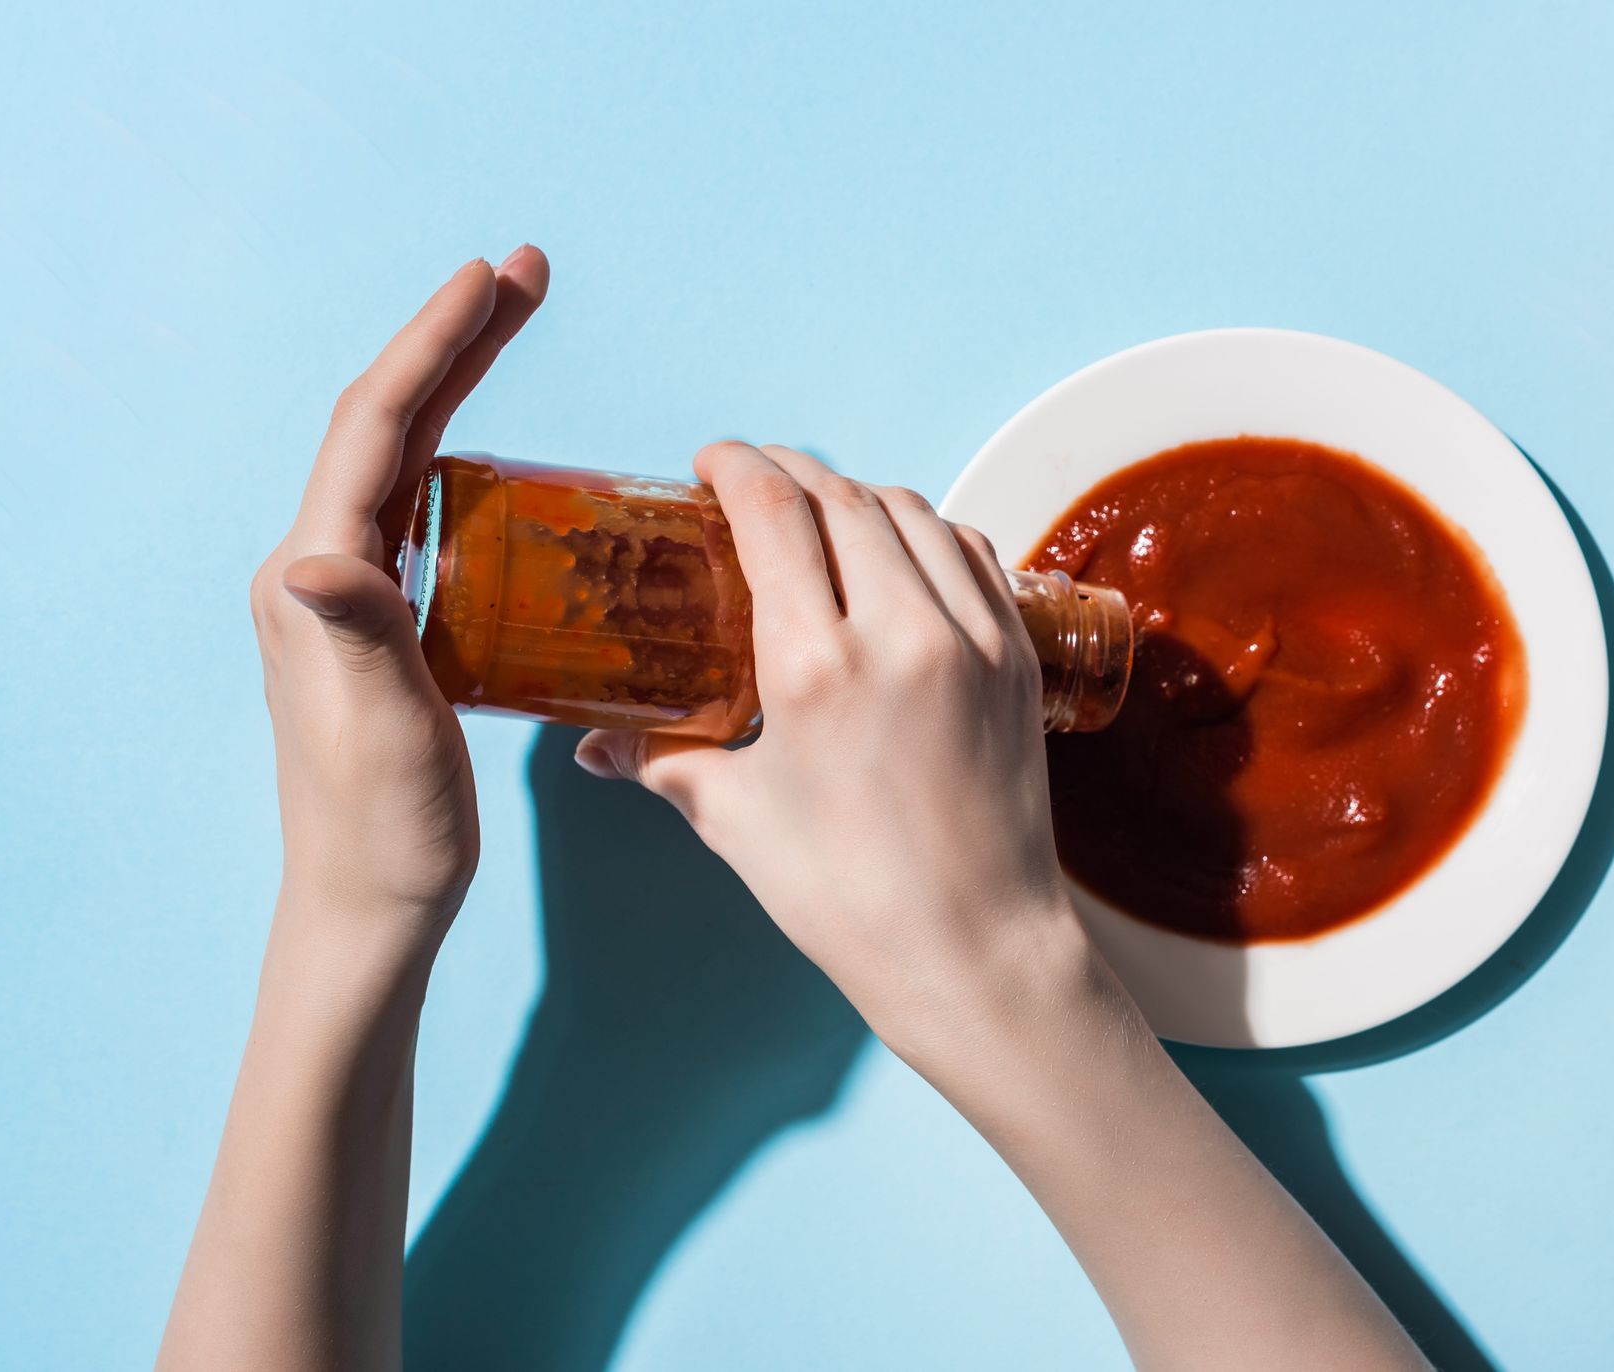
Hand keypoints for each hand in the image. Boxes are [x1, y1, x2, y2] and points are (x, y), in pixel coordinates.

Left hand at [252, 248, 548, 935]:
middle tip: (521, 272)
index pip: (375, 432)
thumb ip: (357, 635)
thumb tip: (317, 555)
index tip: (490, 281)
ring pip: (406, 457)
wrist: (369, 906)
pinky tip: (515, 456)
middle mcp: (317, 570)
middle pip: (388, 423)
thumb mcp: (381, 730)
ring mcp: (348, 595)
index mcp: (312, 579)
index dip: (434, 347)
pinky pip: (426, 510)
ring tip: (514, 324)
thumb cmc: (381, 829)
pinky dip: (470, 455)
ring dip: (460, 383)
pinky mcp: (387, 624)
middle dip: (454, 340)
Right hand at [575, 442, 1091, 1050]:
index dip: (736, 466)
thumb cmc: (846, 895)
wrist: (974, 949)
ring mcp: (972, 641)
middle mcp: (901, 633)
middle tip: (752, 481)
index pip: (774, 512)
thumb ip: (663, 760)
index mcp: (814, 664)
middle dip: (790, 474)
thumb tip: (596, 744)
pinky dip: (929, 533)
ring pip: (915, 514)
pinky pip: (974, 557)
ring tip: (821, 513)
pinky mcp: (1017, 661)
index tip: (708, 460)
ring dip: (861, 497)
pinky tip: (899, 555)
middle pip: (843, 498)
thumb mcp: (734, 818)